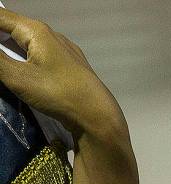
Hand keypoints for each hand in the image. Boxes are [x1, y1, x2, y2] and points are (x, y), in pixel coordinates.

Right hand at [0, 8, 125, 139]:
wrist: (97, 116)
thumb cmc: (58, 94)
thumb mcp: (17, 76)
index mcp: (36, 31)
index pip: (1, 17)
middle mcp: (51, 36)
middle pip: (13, 28)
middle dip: (0, 39)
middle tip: (1, 63)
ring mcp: (63, 51)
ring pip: (26, 42)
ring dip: (10, 50)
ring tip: (6, 66)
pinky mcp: (68, 67)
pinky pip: (39, 55)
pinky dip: (25, 59)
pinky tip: (20, 71)